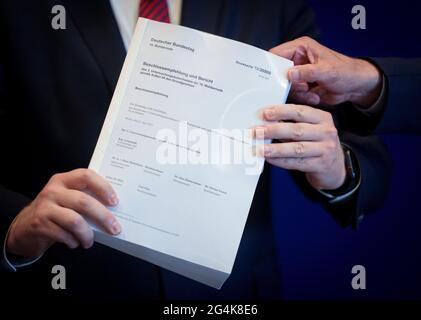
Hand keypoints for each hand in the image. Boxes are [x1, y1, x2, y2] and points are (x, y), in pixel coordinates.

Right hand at [6, 169, 120, 257]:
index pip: (86, 176)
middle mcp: (53, 190)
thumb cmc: (55, 211)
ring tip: (89, 241)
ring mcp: (45, 207)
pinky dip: (73, 241)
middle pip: (84, 202)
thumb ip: (85, 198)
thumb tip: (113, 210)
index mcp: (64, 180)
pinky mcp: (39, 224)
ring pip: (75, 221)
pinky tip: (75, 242)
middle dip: (103, 217)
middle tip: (114, 229)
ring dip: (87, 234)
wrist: (24, 226)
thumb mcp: (67, 199)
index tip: (115, 201)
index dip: (103, 187)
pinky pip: (64, 234)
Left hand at [254, 104, 345, 189]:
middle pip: (297, 130)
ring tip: (260, 148)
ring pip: (296, 148)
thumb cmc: (317, 144)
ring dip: (275, 148)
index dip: (281, 112)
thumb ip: (293, 123)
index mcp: (323, 118)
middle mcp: (327, 132)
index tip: (265, 113)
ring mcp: (326, 149)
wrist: (335, 167)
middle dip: (274, 130)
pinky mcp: (321, 165)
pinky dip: (281, 161)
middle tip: (257, 132)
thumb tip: (266, 122)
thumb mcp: (311, 129)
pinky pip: (297, 163)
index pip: (300, 112)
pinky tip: (270, 159)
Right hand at [270, 37, 381, 107]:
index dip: (271, 66)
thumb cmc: (346, 72)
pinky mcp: (301, 86)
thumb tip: (289, 74)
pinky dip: (303, 98)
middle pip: (278, 73)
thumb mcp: (327, 71)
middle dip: (287, 84)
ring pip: (284, 86)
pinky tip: (315, 97)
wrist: (356, 86)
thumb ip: (307, 72)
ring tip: (311, 92)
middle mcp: (297, 60)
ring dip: (297, 93)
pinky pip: (293, 95)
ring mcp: (298, 74)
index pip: (276, 54)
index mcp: (301, 48)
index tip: (274, 79)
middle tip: (303, 87)